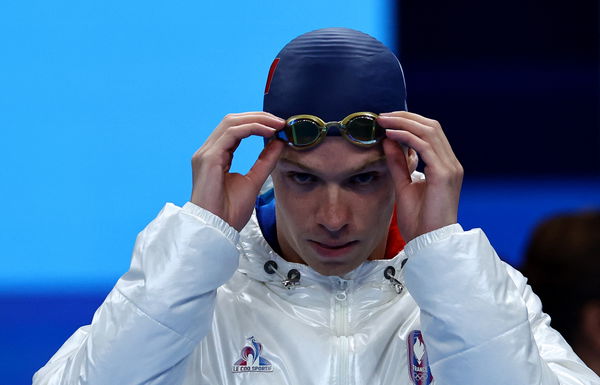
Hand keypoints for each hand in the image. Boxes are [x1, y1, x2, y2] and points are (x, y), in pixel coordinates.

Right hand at [190, 112, 285, 230]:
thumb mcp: (254, 180)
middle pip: (232, 120)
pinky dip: (251, 128)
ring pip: (231, 122)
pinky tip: (268, 132)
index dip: (257, 123)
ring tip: (277, 125)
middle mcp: (208, 151)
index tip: (279, 126)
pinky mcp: (208, 158)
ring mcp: (206, 153)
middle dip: (258, 117)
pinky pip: (231, 133)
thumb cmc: (229, 212)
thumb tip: (279, 142)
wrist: (217, 229)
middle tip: (281, 121)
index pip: (236, 129)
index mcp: (216, 156)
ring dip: (257, 120)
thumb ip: (265, 160)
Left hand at [378, 111, 462, 241]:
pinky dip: (407, 136)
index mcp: (444, 165)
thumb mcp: (404, 185)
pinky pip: (425, 146)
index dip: (409, 122)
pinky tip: (391, 134)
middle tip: (382, 115)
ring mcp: (450, 167)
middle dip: (406, 117)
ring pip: (429, 131)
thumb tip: (388, 140)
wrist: (429, 242)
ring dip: (404, 123)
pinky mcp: (445, 174)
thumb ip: (398, 163)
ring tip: (384, 121)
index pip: (430, 132)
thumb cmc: (419, 220)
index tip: (387, 120)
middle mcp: (451, 163)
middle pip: (431, 126)